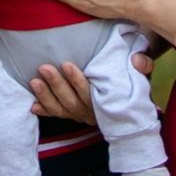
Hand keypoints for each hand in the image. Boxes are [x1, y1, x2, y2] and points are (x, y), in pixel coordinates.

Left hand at [29, 52, 156, 122]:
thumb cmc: (131, 83)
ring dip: (47, 96)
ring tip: (34, 81)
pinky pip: (56, 115)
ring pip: (62, 110)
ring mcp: (81, 115)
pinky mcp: (71, 115)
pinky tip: (32, 105)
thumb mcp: (141, 76)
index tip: (67, 64)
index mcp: (108, 102)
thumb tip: (137, 60)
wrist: (130, 109)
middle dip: (57, 85)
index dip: (77, 81)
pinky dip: (44, 110)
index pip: (91, 94)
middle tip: (44, 68)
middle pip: (72, 102)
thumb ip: (142, 67)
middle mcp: (92, 112)